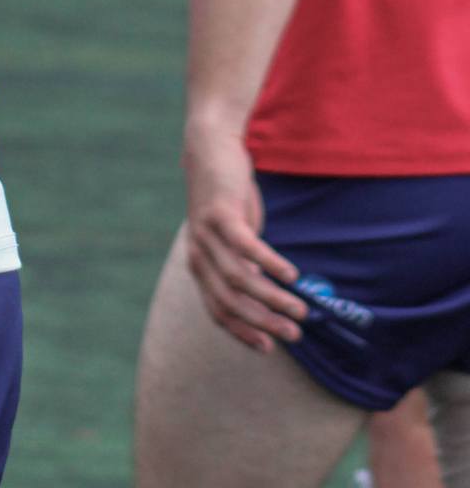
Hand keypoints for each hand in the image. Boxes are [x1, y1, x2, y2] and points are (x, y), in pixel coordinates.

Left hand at [183, 121, 307, 351]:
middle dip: (263, 322)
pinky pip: (247, 247)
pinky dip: (270, 264)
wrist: (210, 149)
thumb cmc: (226, 199)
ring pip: (241, 278)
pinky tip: (291, 275)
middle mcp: (198, 253)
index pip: (217, 311)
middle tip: (294, 334)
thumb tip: (265, 298)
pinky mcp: (221, 214)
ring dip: (273, 298)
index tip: (269, 347)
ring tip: (300, 309)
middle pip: (230, 300)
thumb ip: (242, 266)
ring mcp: (206, 234)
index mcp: (198, 264)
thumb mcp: (232, 238)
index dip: (242, 332)